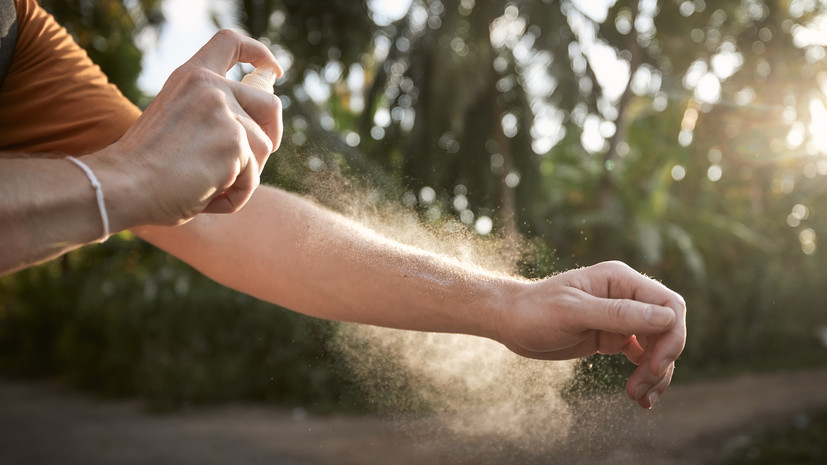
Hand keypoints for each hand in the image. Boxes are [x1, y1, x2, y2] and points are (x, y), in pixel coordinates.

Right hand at [90, 29, 283, 227]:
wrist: (123, 185)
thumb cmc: (145, 167)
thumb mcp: (178, 121)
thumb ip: (210, 114)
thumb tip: (257, 131)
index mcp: (191, 77)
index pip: (231, 43)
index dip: (260, 54)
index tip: (272, 70)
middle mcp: (211, 87)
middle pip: (270, 105)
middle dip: (272, 135)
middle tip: (253, 160)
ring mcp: (225, 112)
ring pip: (263, 148)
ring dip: (244, 175)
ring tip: (206, 185)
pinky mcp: (235, 142)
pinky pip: (253, 178)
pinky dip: (235, 196)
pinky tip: (205, 196)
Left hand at [497, 261, 686, 408]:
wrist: (510, 322)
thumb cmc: (535, 311)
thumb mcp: (573, 312)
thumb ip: (617, 314)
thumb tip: (667, 319)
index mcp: (621, 280)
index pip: (669, 305)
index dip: (672, 336)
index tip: (655, 366)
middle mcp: (627, 296)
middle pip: (668, 328)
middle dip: (663, 360)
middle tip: (643, 389)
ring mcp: (622, 317)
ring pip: (658, 346)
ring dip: (656, 374)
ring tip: (640, 398)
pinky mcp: (614, 337)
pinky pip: (643, 356)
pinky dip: (646, 376)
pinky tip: (640, 396)